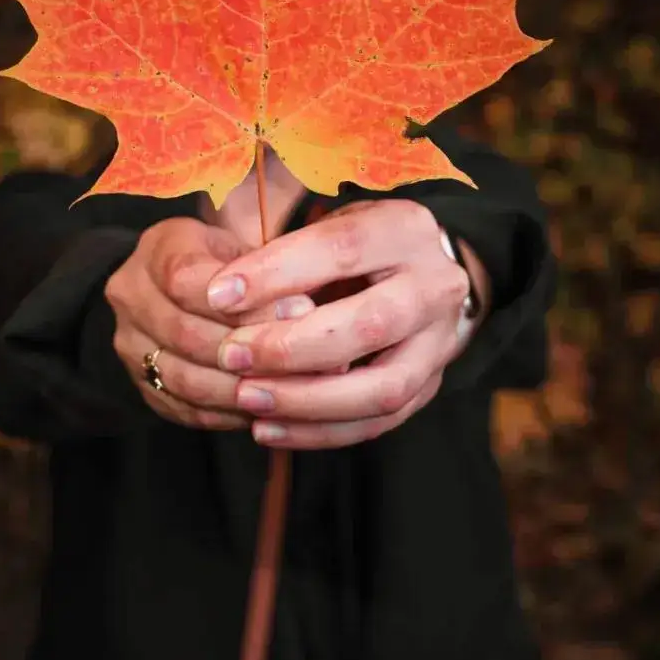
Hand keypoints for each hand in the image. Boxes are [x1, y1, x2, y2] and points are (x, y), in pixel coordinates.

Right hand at [106, 217, 315, 430]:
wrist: (174, 289)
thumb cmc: (222, 264)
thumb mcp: (241, 248)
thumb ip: (264, 274)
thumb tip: (305, 311)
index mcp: (157, 250)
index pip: (187, 280)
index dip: (243, 301)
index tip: (297, 311)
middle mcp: (131, 297)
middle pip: (186, 333)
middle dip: (248, 349)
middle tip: (302, 358)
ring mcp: (130, 346)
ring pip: (185, 378)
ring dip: (240, 388)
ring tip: (288, 389)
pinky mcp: (143, 385)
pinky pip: (185, 409)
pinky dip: (228, 413)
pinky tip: (265, 408)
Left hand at [204, 199, 487, 449]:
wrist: (423, 272)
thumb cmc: (359, 247)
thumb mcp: (329, 227)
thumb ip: (288, 257)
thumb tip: (226, 299)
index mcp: (405, 229)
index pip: (341, 249)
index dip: (276, 273)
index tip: (219, 295)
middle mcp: (436, 286)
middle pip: (370, 325)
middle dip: (292, 347)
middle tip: (231, 354)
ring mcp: (441, 342)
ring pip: (383, 387)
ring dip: (307, 400)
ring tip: (247, 398)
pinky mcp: (430, 385)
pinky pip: (379, 422)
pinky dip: (320, 432)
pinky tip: (269, 428)